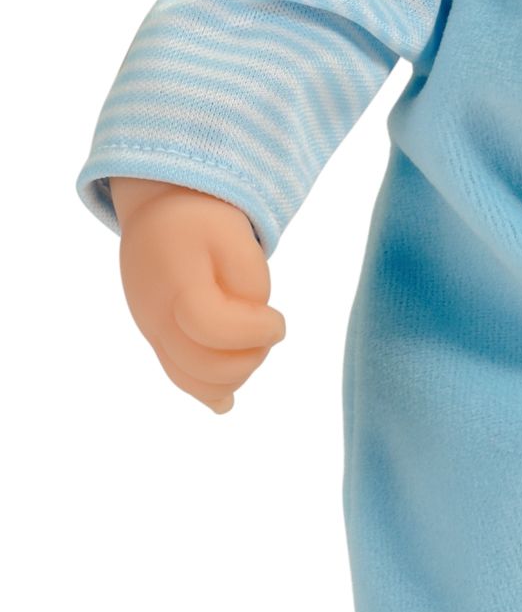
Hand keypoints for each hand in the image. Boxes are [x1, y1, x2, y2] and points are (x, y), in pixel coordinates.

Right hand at [110, 177, 285, 413]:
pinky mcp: (156, 339)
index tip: (278, 321)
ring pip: (193, 381)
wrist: (160, 209)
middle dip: (250, 357)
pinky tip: (226, 402)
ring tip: (252, 344)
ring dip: (235, 373)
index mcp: (177, 283)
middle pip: (204, 367)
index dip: (255, 332)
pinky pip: (179, 376)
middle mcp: (156, 315)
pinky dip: (207, 390)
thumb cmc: (205, 220)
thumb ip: (251, 287)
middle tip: (268, 330)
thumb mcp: (237, 237)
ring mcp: (152, 331)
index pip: (213, 329)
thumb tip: (254, 335)